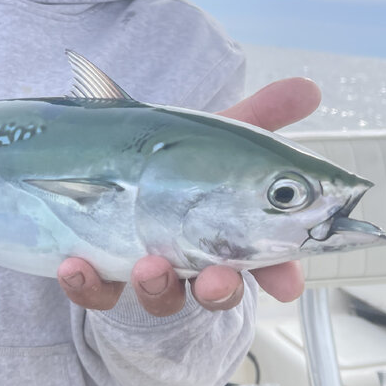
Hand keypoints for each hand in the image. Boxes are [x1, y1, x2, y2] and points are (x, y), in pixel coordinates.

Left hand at [57, 76, 320, 315]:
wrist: (110, 170)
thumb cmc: (179, 164)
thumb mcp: (219, 136)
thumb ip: (263, 114)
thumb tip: (310, 87)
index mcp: (229, 233)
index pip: (265, 262)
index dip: (279, 274)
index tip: (287, 284)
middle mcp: (192, 260)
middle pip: (215, 290)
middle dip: (220, 290)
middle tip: (218, 279)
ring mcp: (146, 271)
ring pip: (159, 298)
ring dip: (157, 287)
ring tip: (149, 266)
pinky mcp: (99, 275)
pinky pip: (92, 291)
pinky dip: (85, 283)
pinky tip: (75, 264)